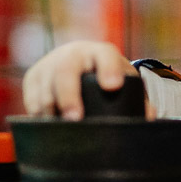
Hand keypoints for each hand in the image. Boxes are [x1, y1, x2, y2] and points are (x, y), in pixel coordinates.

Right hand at [22, 40, 137, 119]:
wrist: (80, 60)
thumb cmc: (108, 76)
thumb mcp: (124, 82)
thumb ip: (138, 100)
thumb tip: (149, 117)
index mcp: (101, 52)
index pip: (106, 56)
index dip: (109, 70)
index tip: (113, 87)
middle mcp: (73, 53)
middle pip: (66, 71)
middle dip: (69, 96)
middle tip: (75, 119)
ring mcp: (50, 63)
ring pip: (45, 86)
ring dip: (50, 109)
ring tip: (60, 129)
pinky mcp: (33, 77)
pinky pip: (31, 97)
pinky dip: (38, 113)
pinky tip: (46, 126)